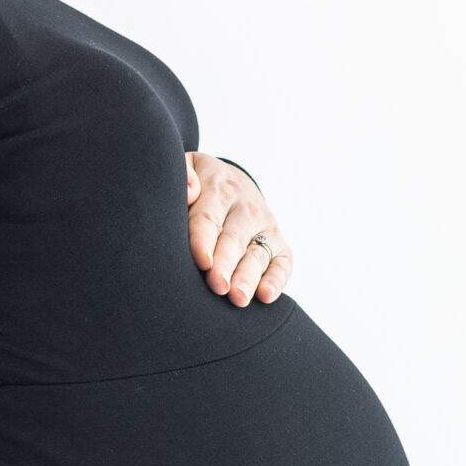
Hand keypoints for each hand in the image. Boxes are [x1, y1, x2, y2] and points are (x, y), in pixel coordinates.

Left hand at [185, 151, 293, 306]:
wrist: (228, 180)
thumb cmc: (197, 183)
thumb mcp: (187, 167)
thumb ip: (183, 174)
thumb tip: (189, 191)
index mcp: (218, 188)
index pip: (209, 217)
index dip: (204, 240)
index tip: (202, 260)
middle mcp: (245, 208)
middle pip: (233, 239)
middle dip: (226, 264)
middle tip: (218, 285)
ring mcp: (265, 226)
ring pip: (257, 255)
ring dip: (248, 277)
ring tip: (239, 298)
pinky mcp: (279, 244)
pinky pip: (283, 263)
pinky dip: (277, 280)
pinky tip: (266, 297)